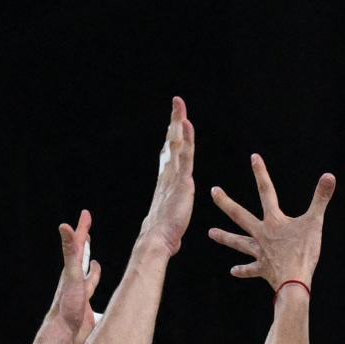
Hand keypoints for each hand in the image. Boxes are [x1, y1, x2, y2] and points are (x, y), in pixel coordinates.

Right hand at [133, 96, 198, 259]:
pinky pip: (185, 156)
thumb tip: (174, 219)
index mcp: (167, 180)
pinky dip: (186, 139)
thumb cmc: (164, 232)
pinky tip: (187, 124)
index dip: (172, 137)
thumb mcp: (170, 215)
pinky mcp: (181, 181)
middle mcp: (168, 173)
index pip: (170, 153)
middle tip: (177, 103)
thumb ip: (173, 209)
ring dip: (178, 122)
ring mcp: (173, 176)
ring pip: (176, 143)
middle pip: (171, 142)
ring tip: (179, 104)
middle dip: (174, 121)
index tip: (175, 123)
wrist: (158, 238)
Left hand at [209, 155, 333, 289]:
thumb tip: (330, 176)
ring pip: (239, 243)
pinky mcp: (263, 269)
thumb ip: (321, 198)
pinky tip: (233, 271)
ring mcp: (260, 252)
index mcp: (273, 221)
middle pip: (240, 215)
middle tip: (213, 192)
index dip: (261, 173)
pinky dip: (243, 270)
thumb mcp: (315, 223)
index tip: (253, 157)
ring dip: (225, 238)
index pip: (267, 192)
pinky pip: (251, 270)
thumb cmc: (304, 252)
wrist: (293, 281)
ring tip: (210, 233)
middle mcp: (261, 234)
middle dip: (226, 203)